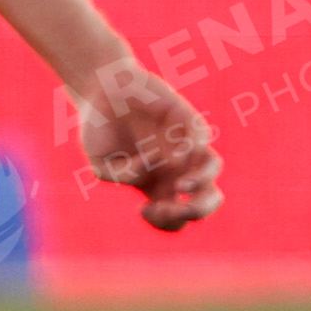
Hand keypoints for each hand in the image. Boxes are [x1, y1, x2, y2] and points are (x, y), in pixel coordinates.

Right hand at [76, 54, 223, 231]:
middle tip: (177, 206)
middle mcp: (175, 167)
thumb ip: (121, 176)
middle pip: (205, 200)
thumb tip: (153, 168)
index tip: (144, 209)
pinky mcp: (186, 121)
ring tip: (181, 185)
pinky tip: (163, 152)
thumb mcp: (99, 161)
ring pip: (212, 170)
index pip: (174, 217)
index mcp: (154, 184)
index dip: (164, 222)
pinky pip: (200, 142)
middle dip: (197, 211)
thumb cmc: (99, 127)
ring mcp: (183, 144)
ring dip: (200, 184)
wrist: (101, 89)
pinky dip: (185, 153)